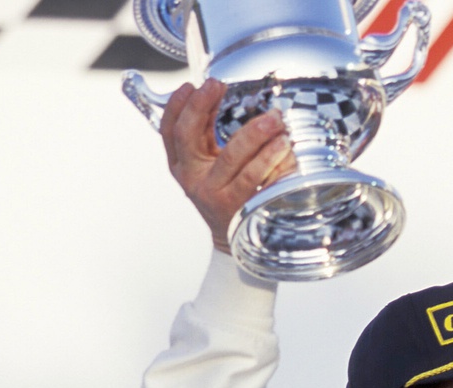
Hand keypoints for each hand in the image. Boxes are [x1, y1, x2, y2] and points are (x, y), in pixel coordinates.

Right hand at [161, 81, 298, 252]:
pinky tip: (284, 145)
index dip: (176, 106)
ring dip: (254, 133)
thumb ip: (207, 131)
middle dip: (201, 107)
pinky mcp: (237, 208)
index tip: (190, 85)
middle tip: (218, 84)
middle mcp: (192, 180)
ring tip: (274, 118)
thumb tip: (215, 91)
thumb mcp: (208, 161)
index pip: (168, 132)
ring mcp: (214, 195)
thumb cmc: (224, 191)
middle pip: (189, 138)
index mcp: (181, 165)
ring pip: (231, 157)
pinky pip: (254, 178)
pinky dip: (271, 159)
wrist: (234, 238)